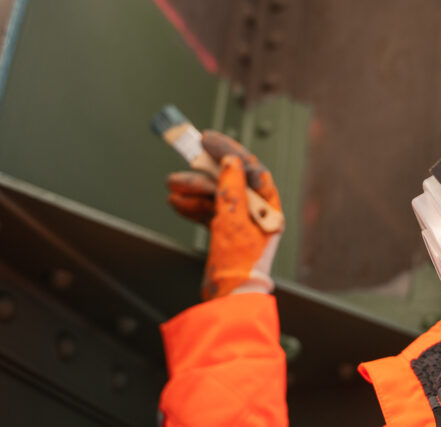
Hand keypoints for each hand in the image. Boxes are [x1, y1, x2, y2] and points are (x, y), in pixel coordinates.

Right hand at [167, 131, 282, 299]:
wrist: (229, 300)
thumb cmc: (239, 265)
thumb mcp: (233, 219)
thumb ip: (232, 187)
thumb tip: (231, 160)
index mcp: (268, 205)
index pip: (249, 167)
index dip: (228, 150)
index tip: (207, 140)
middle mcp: (257, 211)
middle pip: (229, 179)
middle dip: (204, 172)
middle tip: (185, 160)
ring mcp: (241, 223)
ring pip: (215, 195)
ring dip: (193, 188)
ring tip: (172, 186)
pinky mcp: (226, 234)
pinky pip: (209, 211)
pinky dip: (193, 206)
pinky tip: (177, 202)